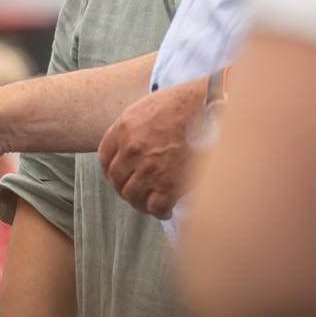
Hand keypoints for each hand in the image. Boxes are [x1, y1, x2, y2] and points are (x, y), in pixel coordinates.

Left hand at [99, 78, 203, 217]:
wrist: (210, 108)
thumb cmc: (183, 105)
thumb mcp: (146, 109)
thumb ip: (132, 130)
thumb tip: (130, 149)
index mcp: (123, 130)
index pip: (105, 158)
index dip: (111, 171)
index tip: (118, 177)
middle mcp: (132, 150)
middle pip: (117, 180)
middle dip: (125, 189)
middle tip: (135, 193)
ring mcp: (150, 169)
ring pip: (133, 196)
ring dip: (140, 202)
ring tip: (150, 203)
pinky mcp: (170, 185)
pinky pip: (156, 207)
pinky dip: (159, 212)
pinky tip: (165, 210)